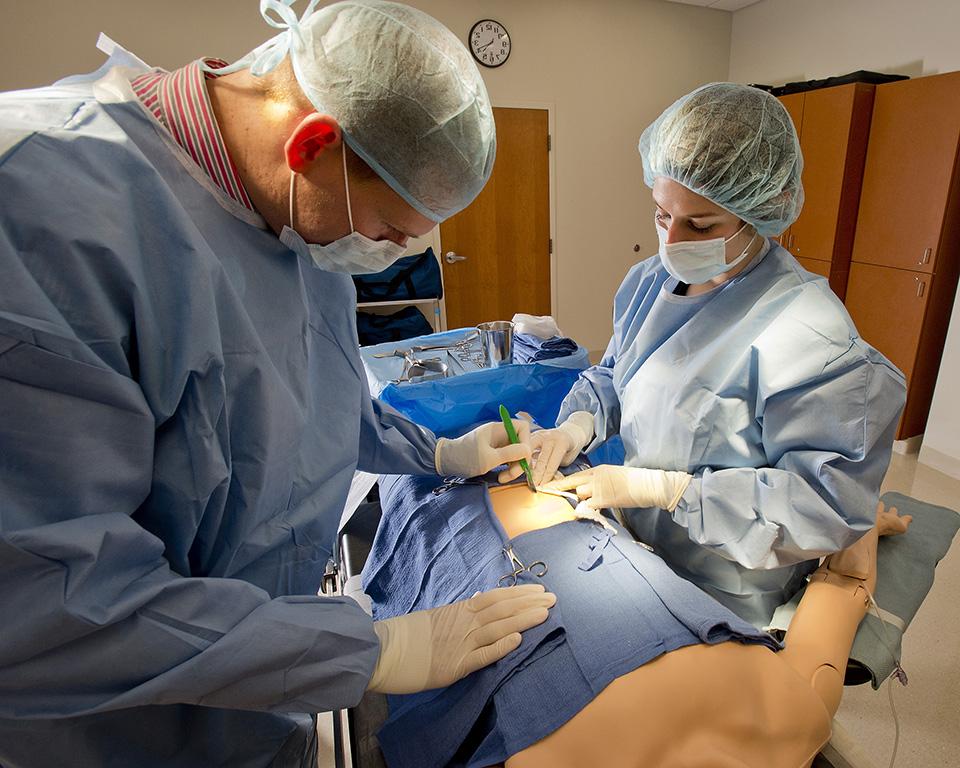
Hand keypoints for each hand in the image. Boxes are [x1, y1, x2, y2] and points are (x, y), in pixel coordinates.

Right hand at [367, 584, 555, 693]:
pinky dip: (500, 646)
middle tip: (554, 598)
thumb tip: (479, 598)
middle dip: (530, 603)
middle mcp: (464, 623)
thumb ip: (459, 610)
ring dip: (523, 619)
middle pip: (503, 609)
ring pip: (498, 627)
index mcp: (459, 610)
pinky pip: (482, 655)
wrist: (383, 650)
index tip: (540, 590)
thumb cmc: (407, 634)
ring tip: (545, 613)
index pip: (496, 597)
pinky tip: (518, 640)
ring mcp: (461, 643)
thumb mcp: (436, 615)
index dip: (519, 593)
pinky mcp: (455, 665)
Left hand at [435, 421, 531, 479]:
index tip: (522, 457)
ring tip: (503, 478)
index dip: (526, 441)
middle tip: (512, 474)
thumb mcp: (488, 459)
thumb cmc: (464, 458)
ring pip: (516, 453)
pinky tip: (501, 476)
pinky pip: (509, 459)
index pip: (522, 428)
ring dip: (514, 467)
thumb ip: (509, 454)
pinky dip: (508, 468)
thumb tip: (528, 450)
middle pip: (521, 443)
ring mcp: (498, 444)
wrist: (445, 462)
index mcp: (498, 429)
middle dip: (520, 459)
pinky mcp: (495, 453)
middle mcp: (500, 434)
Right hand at [525, 411, 593, 486]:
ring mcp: (539, 434)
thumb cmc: (570, 448)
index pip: (552, 463)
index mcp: (561, 442)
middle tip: (532, 487)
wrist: (569, 432)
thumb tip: (546, 482)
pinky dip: (523, 458)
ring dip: (525, 466)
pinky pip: (526, 448)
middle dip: (536, 475)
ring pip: (529, 452)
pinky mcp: (532, 435)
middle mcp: (549, 437)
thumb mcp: (567, 459)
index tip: (540, 488)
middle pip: (540, 459)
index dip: (546, 477)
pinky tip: (520, 467)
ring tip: (522, 477)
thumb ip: (556, 469)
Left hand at [546, 464, 690, 510]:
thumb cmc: (633, 482)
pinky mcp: (604, 498)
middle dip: (559, 489)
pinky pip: (587, 506)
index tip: (546, 486)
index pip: (574, 476)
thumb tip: (589, 491)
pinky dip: (585, 510)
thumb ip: (599, 481)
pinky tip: (588, 512)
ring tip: (591, 504)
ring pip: (579, 494)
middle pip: (570, 483)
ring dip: (581, 501)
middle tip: (545, 492)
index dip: (560, 482)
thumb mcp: (613, 475)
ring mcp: (598, 487)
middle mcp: (595, 476)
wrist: (648, 484)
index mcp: (598, 469)